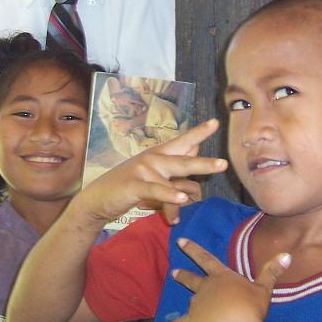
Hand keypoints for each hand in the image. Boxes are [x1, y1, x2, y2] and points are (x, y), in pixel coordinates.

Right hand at [73, 119, 226, 224]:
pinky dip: (170, 195)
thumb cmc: (128, 185)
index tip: (215, 122)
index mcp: (158, 154)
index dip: (199, 132)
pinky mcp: (134, 186)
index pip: (182, 141)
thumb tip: (195, 150)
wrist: (97, 199)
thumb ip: (173, 163)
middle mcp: (153, 159)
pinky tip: (182, 199)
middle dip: (204, 163)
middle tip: (223, 163)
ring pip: (171, 180)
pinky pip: (156, 190)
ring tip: (192, 198)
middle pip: (183, 160)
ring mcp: (143, 171)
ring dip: (184, 192)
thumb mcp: (152, 173)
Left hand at [158, 237, 290, 321]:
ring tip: (183, 303)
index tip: (181, 241)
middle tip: (173, 272)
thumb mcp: (264, 289)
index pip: (207, 259)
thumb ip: (272, 271)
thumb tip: (287, 255)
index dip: (194, 249)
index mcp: (222, 277)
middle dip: (183, 275)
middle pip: (193, 279)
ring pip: (189, 301)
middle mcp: (206, 288)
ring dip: (186, 300)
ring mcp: (197, 305)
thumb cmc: (250, 306)